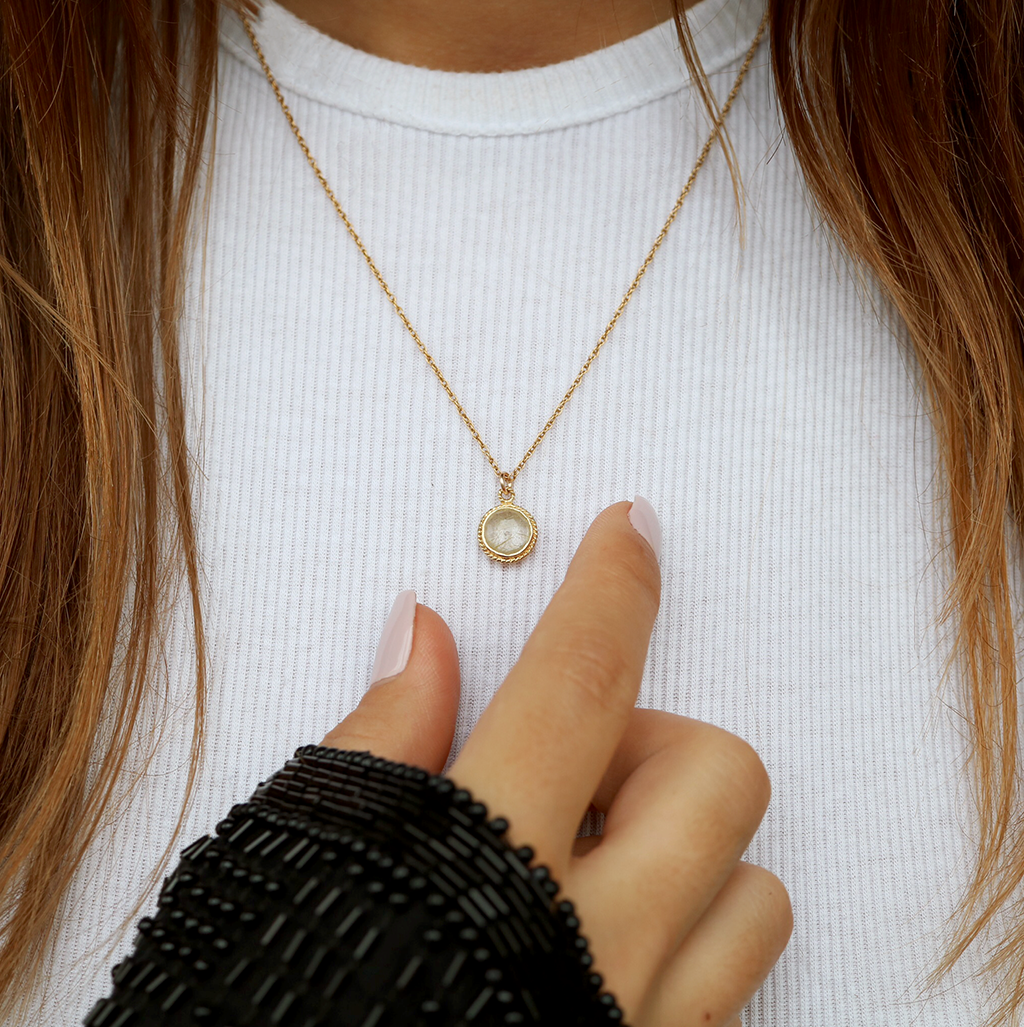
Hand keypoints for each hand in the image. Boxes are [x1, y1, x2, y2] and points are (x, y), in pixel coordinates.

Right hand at [321, 499, 791, 1026]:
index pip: (576, 684)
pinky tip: (608, 942)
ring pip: (755, 884)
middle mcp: (591, 949)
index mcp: (485, 871)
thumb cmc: (278, 1014)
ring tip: (589, 864)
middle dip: (656, 737)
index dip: (610, 588)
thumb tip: (419, 628)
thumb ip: (380, 738)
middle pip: (716, 771)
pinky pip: (738, 979)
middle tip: (571, 768)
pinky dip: (694, 934)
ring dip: (688, 846)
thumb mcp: (303, 868)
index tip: (632, 530)